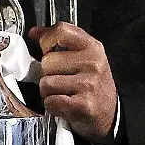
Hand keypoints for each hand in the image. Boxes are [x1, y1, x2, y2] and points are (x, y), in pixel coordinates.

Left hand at [30, 22, 117, 143]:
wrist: (109, 115)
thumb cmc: (93, 85)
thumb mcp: (83, 57)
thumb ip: (59, 41)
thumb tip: (34, 32)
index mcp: (92, 47)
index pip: (61, 30)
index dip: (47, 39)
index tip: (47, 49)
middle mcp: (92, 63)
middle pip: (47, 61)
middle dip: (48, 73)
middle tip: (62, 80)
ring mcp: (88, 84)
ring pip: (46, 83)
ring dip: (49, 92)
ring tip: (64, 93)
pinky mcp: (83, 105)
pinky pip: (50, 101)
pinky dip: (52, 106)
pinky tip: (65, 105)